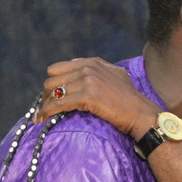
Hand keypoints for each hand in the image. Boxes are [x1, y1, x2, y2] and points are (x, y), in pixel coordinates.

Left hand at [34, 57, 161, 139]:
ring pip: (52, 92)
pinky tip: (44, 119)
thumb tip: (81, 71)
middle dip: (45, 96)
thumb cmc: (129, 99)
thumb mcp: (114, 76)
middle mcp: (87, 67)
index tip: (50, 98)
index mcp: (91, 62)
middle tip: (45, 110)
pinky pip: (59, 103)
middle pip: (51, 80)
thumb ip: (98, 70)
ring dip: (44, 106)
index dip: (52, 85)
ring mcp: (87, 80)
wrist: (140, 112)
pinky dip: (48, 112)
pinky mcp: (87, 95)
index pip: (57, 69)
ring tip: (41, 117)